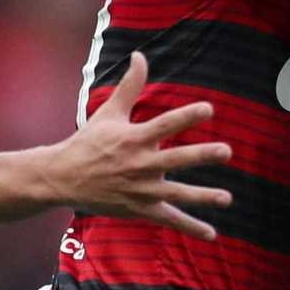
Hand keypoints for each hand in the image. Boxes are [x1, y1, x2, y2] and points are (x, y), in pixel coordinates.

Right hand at [51, 52, 233, 239]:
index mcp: (135, 138)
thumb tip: (139, 55)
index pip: (165, 124)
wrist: (62, 178)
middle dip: (202, 155)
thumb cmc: (88, 142)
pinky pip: (170, 219)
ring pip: (178, 193)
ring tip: (227, 198)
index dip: (187, 116)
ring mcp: (142, 189)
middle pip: (177, 159)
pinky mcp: (140, 209)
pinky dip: (191, 227)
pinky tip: (212, 234)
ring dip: (203, 196)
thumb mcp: (109, 112)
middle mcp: (140, 164)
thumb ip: (129, 85)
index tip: (209, 109)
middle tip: (227, 151)